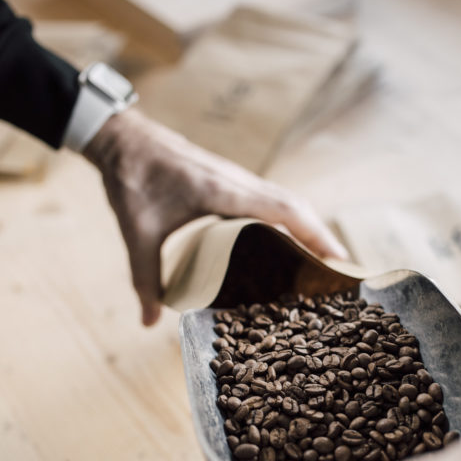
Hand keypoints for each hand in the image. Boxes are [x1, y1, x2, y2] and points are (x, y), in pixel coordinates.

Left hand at [83, 109, 347, 325]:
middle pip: (295, 206)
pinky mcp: (231, 179)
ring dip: (308, 225)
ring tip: (321, 259)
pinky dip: (289, 217)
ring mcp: (237, 177)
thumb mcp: (136, 232)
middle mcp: (238, 181)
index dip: (314, 234)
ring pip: (286, 200)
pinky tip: (287, 240)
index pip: (284, 210)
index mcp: (222, 191)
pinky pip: (270, 197)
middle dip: (320, 236)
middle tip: (338, 270)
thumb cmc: (130, 179)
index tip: (336, 259)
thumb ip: (143, 277)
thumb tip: (148, 322)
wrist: (122, 138)